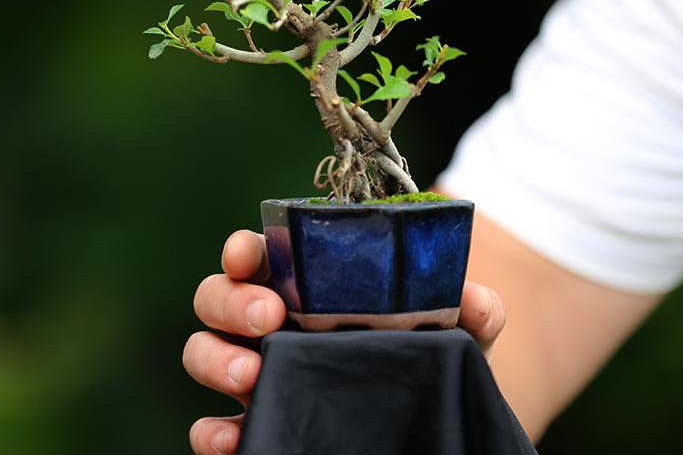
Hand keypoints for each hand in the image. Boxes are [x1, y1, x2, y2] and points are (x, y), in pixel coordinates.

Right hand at [183, 230, 506, 453]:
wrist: (418, 412)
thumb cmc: (419, 350)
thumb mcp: (449, 331)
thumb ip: (469, 312)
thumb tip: (480, 303)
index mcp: (303, 282)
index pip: (259, 253)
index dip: (243, 247)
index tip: (246, 252)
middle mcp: (267, 321)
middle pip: (218, 295)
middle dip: (231, 300)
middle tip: (269, 316)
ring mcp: (254, 370)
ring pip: (202, 350)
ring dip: (214, 359)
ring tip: (249, 378)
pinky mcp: (256, 420)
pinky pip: (210, 425)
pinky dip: (211, 431)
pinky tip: (233, 438)